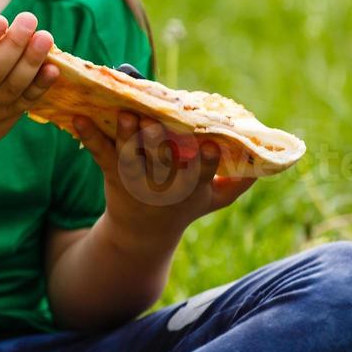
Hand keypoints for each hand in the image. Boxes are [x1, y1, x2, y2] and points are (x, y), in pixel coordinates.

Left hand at [73, 111, 255, 250]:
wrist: (141, 237)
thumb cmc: (184, 208)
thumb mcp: (215, 200)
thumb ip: (239, 181)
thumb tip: (272, 160)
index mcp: (193, 189)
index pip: (204, 173)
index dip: (208, 161)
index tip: (212, 146)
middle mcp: (164, 185)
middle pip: (162, 160)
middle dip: (157, 142)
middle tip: (153, 122)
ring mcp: (137, 180)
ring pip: (132, 155)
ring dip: (127, 135)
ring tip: (123, 114)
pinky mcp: (113, 175)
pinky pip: (99, 153)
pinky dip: (88, 135)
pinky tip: (78, 118)